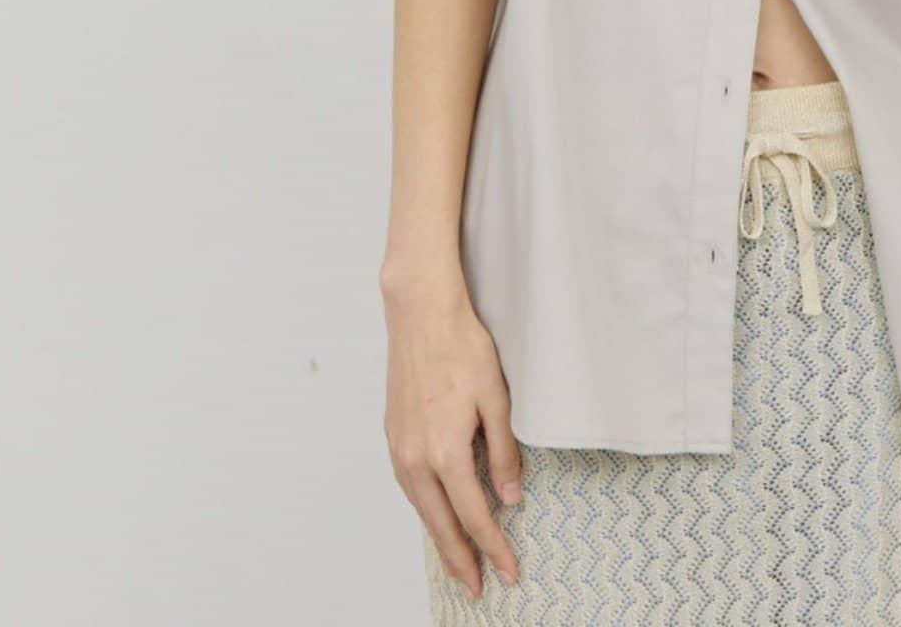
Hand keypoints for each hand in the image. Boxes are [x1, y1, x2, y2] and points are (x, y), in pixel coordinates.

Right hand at [381, 272, 524, 598]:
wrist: (420, 313)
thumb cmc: (462, 347)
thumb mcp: (497, 398)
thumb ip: (503, 451)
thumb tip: (509, 496)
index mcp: (446, 453)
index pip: (474, 515)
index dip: (493, 546)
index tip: (508, 570)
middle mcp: (416, 458)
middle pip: (441, 523)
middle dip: (461, 558)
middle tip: (476, 587)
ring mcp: (399, 448)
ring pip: (421, 508)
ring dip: (439, 538)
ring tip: (456, 561)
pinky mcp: (392, 435)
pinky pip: (409, 486)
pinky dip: (424, 508)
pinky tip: (435, 513)